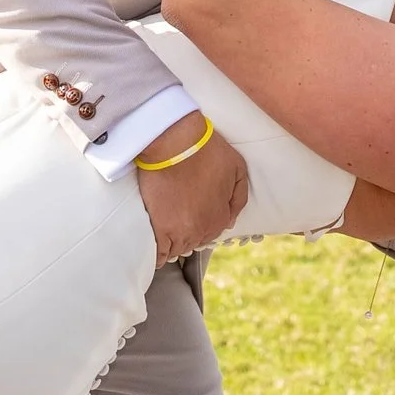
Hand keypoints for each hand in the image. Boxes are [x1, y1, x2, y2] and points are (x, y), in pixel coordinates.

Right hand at [134, 114, 249, 262]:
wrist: (176, 141)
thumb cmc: (208, 150)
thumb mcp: (237, 168)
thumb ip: (239, 198)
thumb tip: (230, 222)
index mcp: (220, 218)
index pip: (211, 234)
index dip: (200, 225)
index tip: (191, 218)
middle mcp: (202, 230)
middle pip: (193, 243)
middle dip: (186, 234)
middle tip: (176, 220)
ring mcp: (180, 231)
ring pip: (176, 250)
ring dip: (171, 243)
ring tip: (163, 232)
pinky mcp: (159, 228)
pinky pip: (159, 253)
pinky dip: (158, 253)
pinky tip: (155, 249)